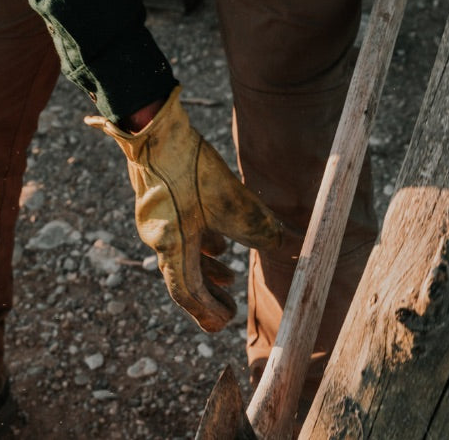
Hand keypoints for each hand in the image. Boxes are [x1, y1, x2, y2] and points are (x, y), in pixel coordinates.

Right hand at [85, 86, 282, 330]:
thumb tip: (296, 247)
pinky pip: (180, 230)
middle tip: (228, 309)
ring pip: (183, 252)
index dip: (208, 310)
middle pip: (182, 276)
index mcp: (170, 245)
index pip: (186, 292)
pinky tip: (218, 235)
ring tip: (230, 273)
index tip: (227, 321)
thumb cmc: (187, 164)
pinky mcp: (161, 197)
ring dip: (207, 267)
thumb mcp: (232, 199)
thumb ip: (262, 227)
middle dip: (208, 294)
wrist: (152, 128)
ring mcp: (156, 217)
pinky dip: (201, 240)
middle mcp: (158, 236)